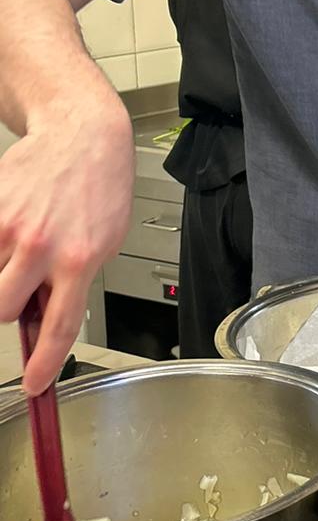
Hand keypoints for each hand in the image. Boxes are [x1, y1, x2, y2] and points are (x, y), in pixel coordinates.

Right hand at [0, 110, 133, 392]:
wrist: (82, 135)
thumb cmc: (99, 188)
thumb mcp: (105, 242)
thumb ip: (75, 281)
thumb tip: (43, 316)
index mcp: (80, 260)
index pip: (58, 327)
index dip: (44, 364)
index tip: (34, 384)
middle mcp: (42, 246)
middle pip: (3, 309)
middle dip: (11, 305)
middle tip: (24, 283)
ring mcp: (10, 227)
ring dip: (0, 271)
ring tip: (24, 243)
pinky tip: (13, 227)